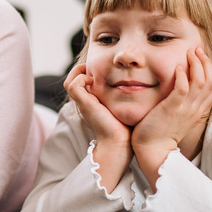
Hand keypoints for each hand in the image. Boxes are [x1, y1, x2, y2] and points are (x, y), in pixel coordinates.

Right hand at [64, 63, 132, 191]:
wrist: (120, 143)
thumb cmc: (127, 128)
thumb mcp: (125, 107)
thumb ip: (126, 96)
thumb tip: (141, 84)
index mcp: (93, 101)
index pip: (82, 81)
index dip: (90, 71)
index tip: (105, 69)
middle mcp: (85, 102)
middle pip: (73, 79)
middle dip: (84, 69)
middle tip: (99, 67)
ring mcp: (83, 103)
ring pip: (70, 81)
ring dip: (80, 72)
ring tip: (96, 74)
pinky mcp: (84, 103)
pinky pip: (73, 84)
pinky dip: (82, 78)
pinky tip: (97, 81)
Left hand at [132, 46, 211, 182]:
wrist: (153, 149)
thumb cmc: (162, 131)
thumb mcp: (180, 115)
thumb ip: (185, 101)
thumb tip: (185, 87)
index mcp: (199, 110)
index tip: (204, 56)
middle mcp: (196, 109)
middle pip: (211, 82)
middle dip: (206, 63)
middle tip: (198, 49)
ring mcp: (186, 109)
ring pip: (200, 83)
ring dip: (196, 65)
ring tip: (190, 52)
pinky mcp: (172, 109)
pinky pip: (182, 90)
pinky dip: (182, 76)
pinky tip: (177, 67)